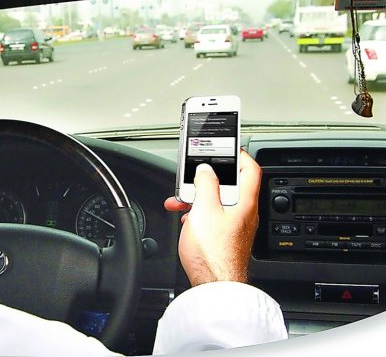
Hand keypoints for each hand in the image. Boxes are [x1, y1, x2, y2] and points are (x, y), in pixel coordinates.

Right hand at [163, 151, 261, 286]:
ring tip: (181, 198)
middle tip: (195, 174)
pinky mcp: (224, 237)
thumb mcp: (204, 209)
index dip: (238, 154)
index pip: (250, 169)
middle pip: (230, 184)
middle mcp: (243, 212)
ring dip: (198, 196)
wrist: (213, 284)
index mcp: (244, 201)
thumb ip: (205, 184)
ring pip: (217, 201)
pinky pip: (212, 216)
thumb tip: (206, 170)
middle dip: (209, 178)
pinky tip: (186, 217)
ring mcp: (234, 225)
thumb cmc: (214, 253)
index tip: (225, 147)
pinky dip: (198, 212)